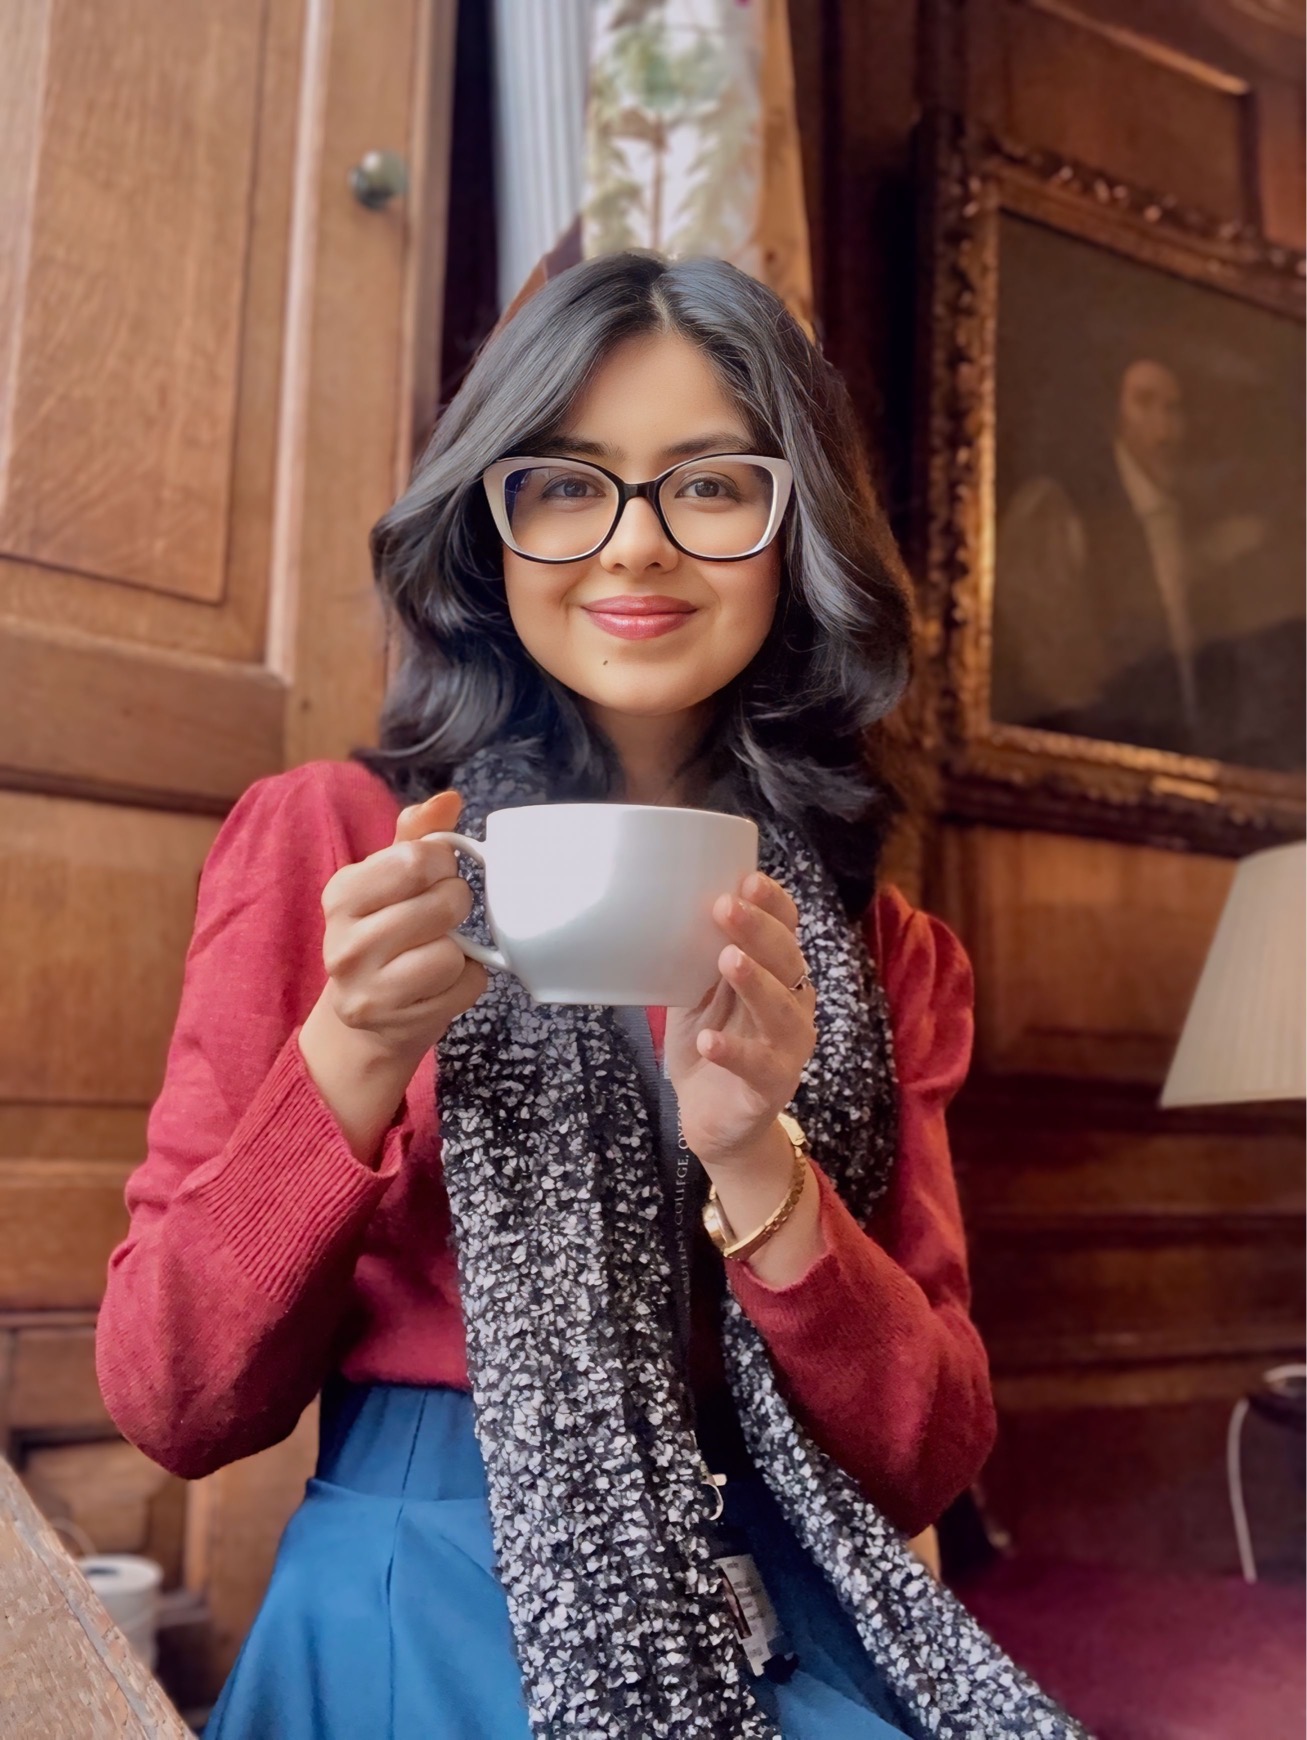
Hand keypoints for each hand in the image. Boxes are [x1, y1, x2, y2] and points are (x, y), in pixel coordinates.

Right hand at [317, 789, 488, 1067]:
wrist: (366, 1018)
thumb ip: (418, 836)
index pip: (418, 858)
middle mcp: (345, 943)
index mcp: (342, 894)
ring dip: (460, 950)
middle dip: (456, 904)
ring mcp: (368, 989)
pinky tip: (441, 983)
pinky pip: (466, 987)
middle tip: (441, 916)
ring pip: (451, 952)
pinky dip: (467, 982)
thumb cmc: (384, 935)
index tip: (436, 874)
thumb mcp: (389, 880)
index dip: (444, 863)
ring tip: (437, 952)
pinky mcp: (398, 1024)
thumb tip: (448, 799)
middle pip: (442, 904)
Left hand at [664, 872, 815, 1167]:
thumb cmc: (710, 1044)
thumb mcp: (699, 995)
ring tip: (727, 960)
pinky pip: (757, 1067)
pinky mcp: (771, 1087)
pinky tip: (709, 1041)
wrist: (713, 1121)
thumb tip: (665, 909)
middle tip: (726, 907)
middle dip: (759, 931)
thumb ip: (695, 959)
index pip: (787, 931)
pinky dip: (733, 1052)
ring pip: (781, 1011)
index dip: (773, 905)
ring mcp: (786, 1048)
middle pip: (786, 962)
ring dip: (755, 983)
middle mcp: (792, 1006)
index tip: (748, 879)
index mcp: (778, 976)